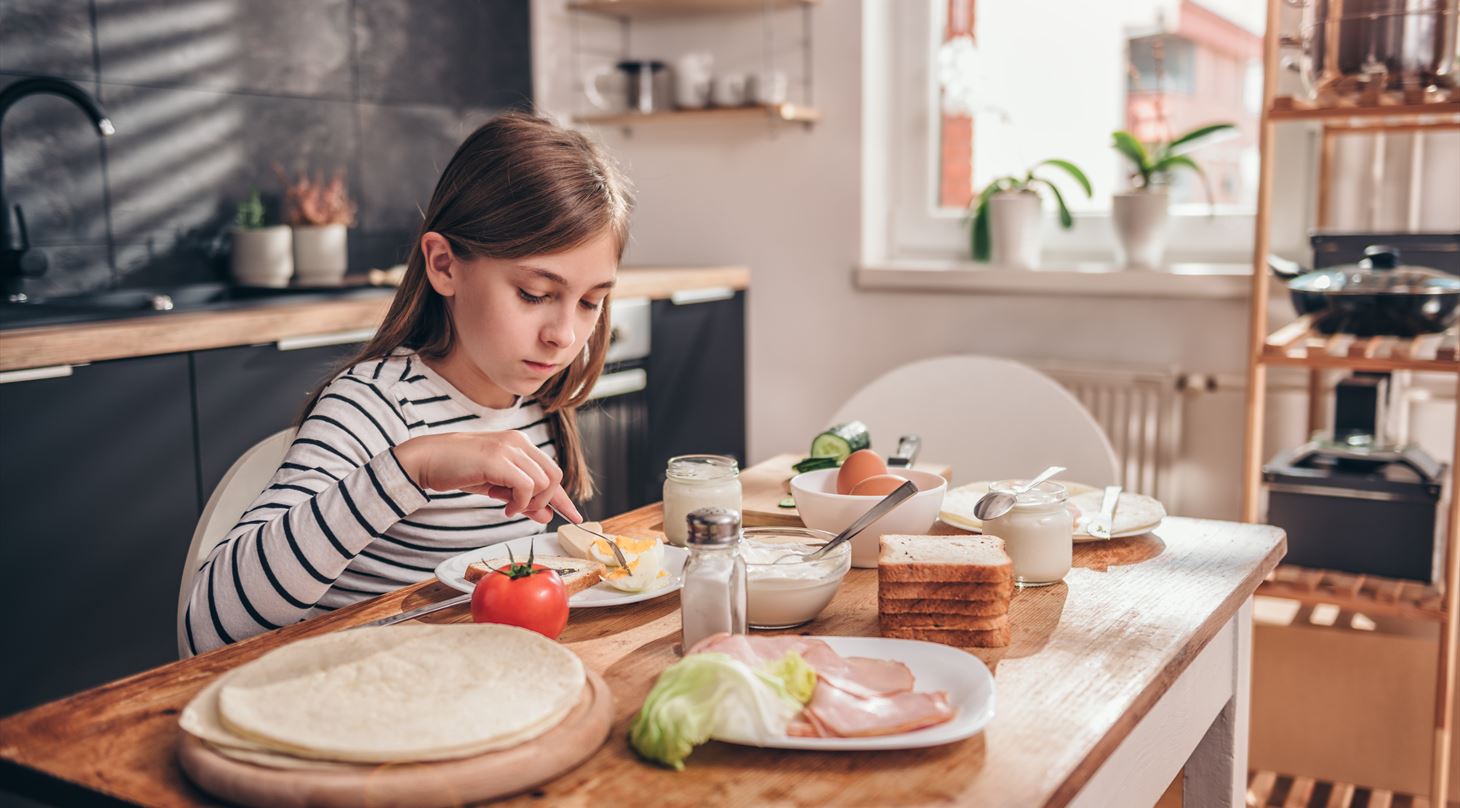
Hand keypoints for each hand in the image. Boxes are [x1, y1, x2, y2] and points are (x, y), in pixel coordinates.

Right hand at [393, 432, 581, 523]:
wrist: (426, 459)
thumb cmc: (459, 470)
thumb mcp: (495, 487)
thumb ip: (521, 498)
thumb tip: (546, 515)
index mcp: (520, 443)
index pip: (550, 471)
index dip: (563, 497)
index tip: (574, 516)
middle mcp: (519, 442)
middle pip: (554, 476)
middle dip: (545, 501)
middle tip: (522, 511)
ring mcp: (509, 448)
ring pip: (543, 482)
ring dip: (529, 502)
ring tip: (506, 506)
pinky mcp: (498, 459)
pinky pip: (526, 487)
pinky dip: (519, 503)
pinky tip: (503, 507)